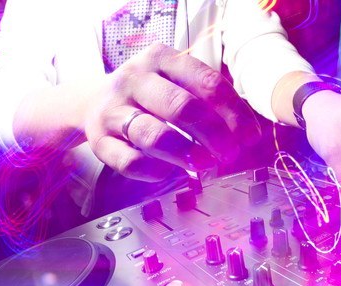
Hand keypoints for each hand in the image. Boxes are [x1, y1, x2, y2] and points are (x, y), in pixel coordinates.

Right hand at [83, 43, 260, 180]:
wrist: (90, 102)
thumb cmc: (148, 97)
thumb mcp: (176, 84)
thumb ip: (208, 103)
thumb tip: (246, 136)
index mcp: (161, 58)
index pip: (206, 82)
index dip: (234, 113)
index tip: (249, 137)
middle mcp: (134, 79)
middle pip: (181, 107)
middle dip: (213, 134)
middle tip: (229, 154)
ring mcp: (114, 110)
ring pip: (153, 135)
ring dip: (185, 154)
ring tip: (205, 165)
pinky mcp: (99, 140)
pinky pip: (131, 161)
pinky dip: (155, 171)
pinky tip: (169, 173)